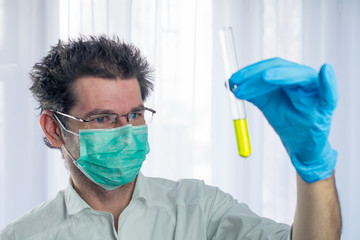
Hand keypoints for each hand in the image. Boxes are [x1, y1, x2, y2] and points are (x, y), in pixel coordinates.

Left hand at [229, 58, 337, 182]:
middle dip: (257, 74)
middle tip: (239, 82)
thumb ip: (251, 92)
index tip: (232, 80)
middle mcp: (302, 79)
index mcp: (288, 77)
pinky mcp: (326, 106)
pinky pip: (329, 93)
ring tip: (265, 77)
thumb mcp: (266, 103)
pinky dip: (328, 82)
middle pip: (281, 68)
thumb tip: (230, 83)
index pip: (269, 67)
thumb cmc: (287, 120)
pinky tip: (324, 71)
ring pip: (300, 76)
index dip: (250, 71)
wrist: (300, 144)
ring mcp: (315, 91)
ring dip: (281, 75)